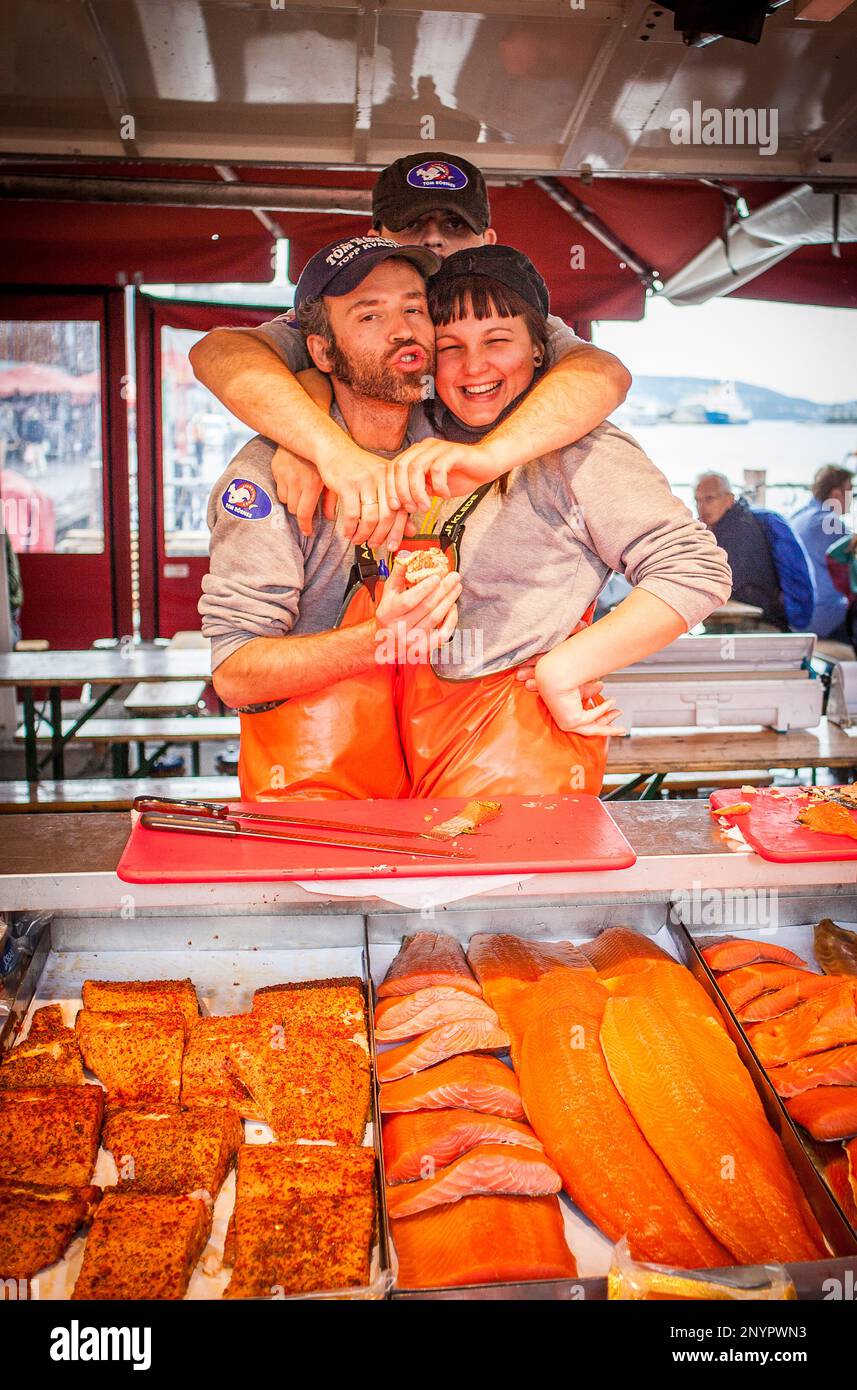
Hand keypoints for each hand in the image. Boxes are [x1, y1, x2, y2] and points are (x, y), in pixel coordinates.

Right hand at [271, 447, 334, 537]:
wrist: (308, 433)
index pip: (303, 514)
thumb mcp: (331, 478)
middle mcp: (296, 480)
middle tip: (307, 508)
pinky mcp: (276, 469)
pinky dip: (285, 490)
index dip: (305, 526)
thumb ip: (331, 499)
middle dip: (300, 511)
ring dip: (292, 501)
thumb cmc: (324, 458)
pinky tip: (294, 482)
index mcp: (311, 484)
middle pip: (293, 509)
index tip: (308, 532)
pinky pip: (278, 488)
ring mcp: (284, 475)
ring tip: (301, 493)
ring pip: (284, 500)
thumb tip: (330, 518)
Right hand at [291, 369, 406, 544]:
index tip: (394, 546)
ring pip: (370, 517)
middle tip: (374, 545)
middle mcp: (382, 479)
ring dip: (363, 534)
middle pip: (387, 516)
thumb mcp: (379, 483)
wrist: (334, 449)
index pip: (402, 510)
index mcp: (393, 479)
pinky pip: (352, 514)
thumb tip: (411, 529)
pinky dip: (350, 527)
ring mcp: (365, 481)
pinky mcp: (348, 484)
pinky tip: (347, 532)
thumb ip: (396, 504)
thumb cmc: (357, 468)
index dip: (399, 531)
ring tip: (358, 540)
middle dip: (380, 536)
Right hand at [373, 557, 461, 659]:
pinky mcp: (422, 650)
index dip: (424, 589)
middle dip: (443, 590)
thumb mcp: (388, 593)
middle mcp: (398, 628)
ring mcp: (411, 641)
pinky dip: (450, 621)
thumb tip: (409, 556)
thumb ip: (398, 574)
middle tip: (454, 577)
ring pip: (435, 619)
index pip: (408, 601)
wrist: (384, 642)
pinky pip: (441, 635)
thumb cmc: (389, 613)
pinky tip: (453, 607)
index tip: (437, 577)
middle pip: (426, 608)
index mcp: (387, 613)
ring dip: (449, 601)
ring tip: (456, 587)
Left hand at [388, 438, 494, 511]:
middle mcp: (424, 447)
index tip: (395, 506)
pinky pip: (438, 469)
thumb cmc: (461, 476)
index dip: (390, 487)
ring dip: (417, 491)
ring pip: (416, 468)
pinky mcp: (453, 452)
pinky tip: (445, 495)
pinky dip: (439, 486)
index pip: (392, 467)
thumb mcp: (433, 488)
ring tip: (426, 506)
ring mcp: (438, 448)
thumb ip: (418, 493)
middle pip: (401, 467)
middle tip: (411, 509)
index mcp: (416, 454)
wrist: (487, 465)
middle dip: (402, 491)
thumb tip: (401, 508)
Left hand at [517, 653, 625, 736]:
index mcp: (566, 716)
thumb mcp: (579, 688)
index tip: (614, 711)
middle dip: (608, 729)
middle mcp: (566, 722)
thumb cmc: (561, 680)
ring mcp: (569, 723)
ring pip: (593, 729)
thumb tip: (601, 686)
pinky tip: (611, 701)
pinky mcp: (573, 721)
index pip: (586, 722)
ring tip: (620, 717)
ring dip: (608, 725)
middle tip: (622, 729)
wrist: (555, 675)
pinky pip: (593, 716)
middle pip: (592, 729)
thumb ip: (590, 690)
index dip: (602, 717)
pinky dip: (603, 709)